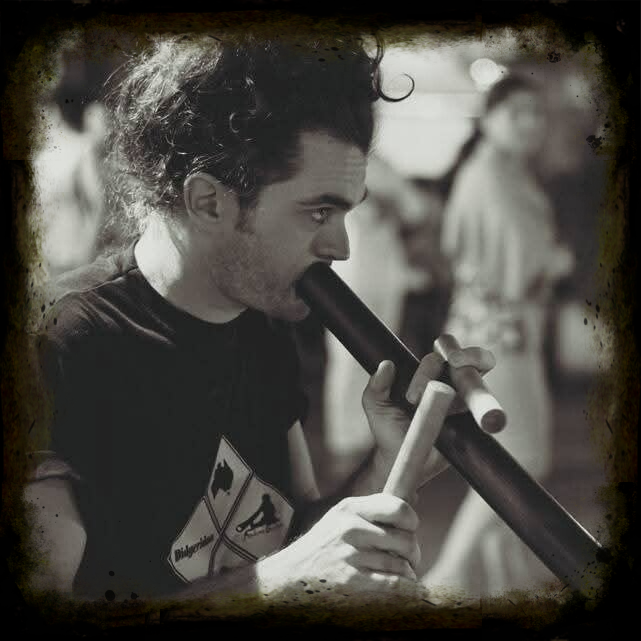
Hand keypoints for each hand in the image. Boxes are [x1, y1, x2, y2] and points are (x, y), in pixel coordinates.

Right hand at [257, 494, 419, 594]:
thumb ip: (368, 514)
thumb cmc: (319, 551)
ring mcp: (351, 555)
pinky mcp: (353, 582)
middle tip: (405, 561)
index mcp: (350, 508)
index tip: (408, 531)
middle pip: (406, 540)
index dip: (411, 522)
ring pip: (402, 565)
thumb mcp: (338, 520)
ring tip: (394, 577)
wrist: (287, 579)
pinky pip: (396, 585)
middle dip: (412, 554)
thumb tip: (408, 516)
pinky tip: (398, 591)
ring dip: (405, 575)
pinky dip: (404, 590)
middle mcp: (351, 527)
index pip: (398, 508)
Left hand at [361, 338, 495, 484]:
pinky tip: (479, 417)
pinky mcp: (473, 422)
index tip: (413, 396)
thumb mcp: (375, 406)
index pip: (437, 358)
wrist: (402, 460)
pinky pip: (487, 412)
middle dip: (470, 355)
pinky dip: (485, 410)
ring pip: (480, 381)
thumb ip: (376, 385)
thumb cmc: (388, 429)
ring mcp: (464, 401)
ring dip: (478, 378)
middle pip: (470, 359)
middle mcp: (449, 382)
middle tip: (455, 362)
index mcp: (428, 374)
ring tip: (460, 393)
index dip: (431, 366)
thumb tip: (386, 365)